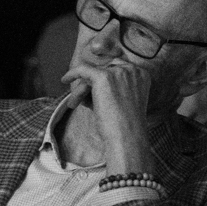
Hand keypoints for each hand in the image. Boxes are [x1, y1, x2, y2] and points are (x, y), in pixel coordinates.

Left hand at [60, 58, 155, 174]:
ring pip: (93, 74)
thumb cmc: (125, 127)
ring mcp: (118, 71)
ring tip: (74, 104)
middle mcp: (132, 69)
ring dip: (82, 89)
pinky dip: (72, 74)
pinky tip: (64, 80)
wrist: (127, 137)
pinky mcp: (103, 76)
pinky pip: (83, 69)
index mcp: (142, 74)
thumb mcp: (125, 102)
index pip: (118, 68)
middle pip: (105, 70)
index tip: (95, 92)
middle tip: (84, 100)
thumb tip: (91, 83)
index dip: (105, 81)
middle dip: (93, 84)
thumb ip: (115, 89)